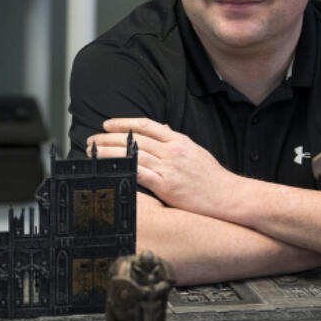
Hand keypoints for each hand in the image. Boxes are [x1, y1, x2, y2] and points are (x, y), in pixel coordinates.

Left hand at [86, 117, 239, 217]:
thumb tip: (164, 130)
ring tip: (92, 152)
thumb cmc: (213, 179)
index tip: (107, 124)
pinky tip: (109, 169)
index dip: (124, 123)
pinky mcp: (166, 186)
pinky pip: (139, 173)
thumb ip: (177, 142)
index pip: (146, 125)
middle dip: (109, 138)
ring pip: (132, 154)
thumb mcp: (196, 152)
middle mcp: (172, 151)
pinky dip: (122, 169)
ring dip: (109, 152)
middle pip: (134, 139)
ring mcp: (169, 168)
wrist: (229, 197)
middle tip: (91, 139)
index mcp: (179, 141)